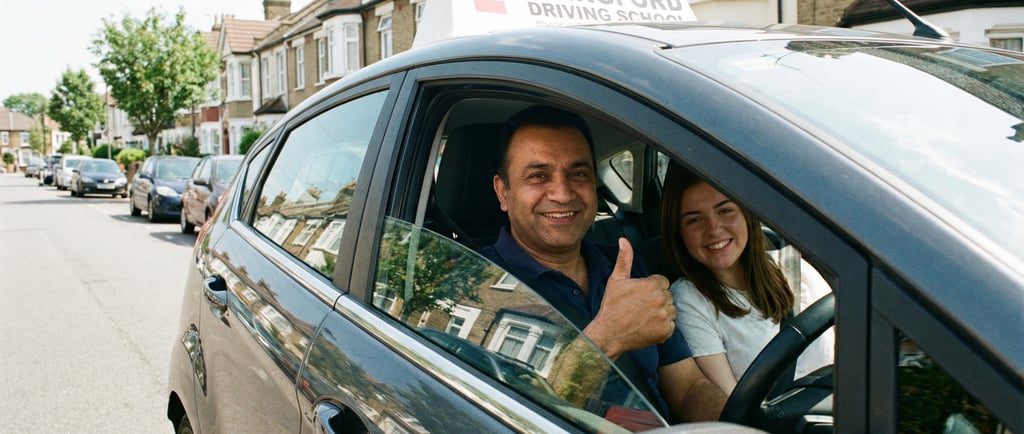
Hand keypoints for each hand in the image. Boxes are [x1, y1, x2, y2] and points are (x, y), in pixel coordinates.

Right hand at [585, 238, 675, 358]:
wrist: (609, 333)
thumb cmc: (611, 306)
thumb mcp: (616, 280)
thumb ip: (624, 259)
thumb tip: (623, 240)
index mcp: (653, 285)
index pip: (662, 282)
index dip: (651, 288)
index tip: (639, 295)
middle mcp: (662, 300)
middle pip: (667, 296)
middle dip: (657, 300)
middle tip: (640, 307)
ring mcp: (665, 317)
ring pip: (671, 310)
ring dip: (661, 313)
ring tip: (644, 316)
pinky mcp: (666, 331)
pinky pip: (671, 325)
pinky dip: (662, 327)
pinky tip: (648, 326)